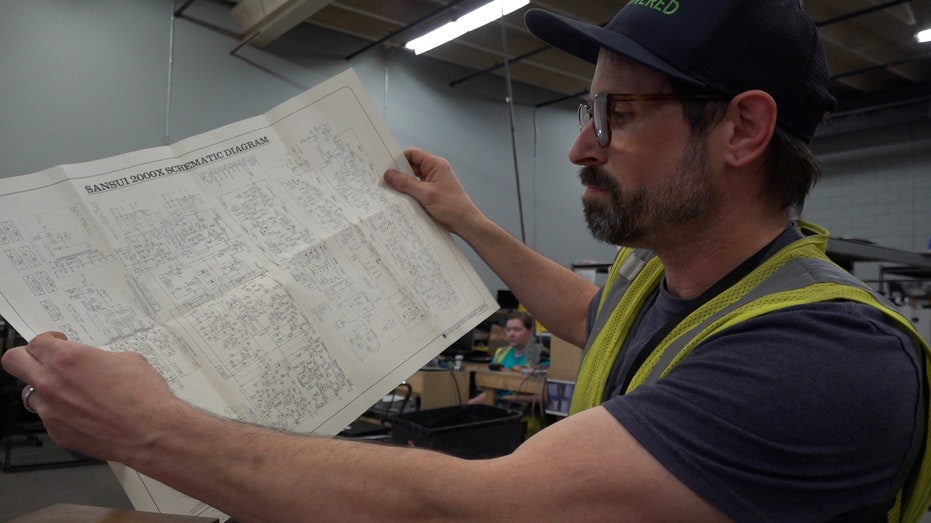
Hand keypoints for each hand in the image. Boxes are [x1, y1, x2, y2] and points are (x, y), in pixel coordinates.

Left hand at [1, 332, 179, 462]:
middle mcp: (51, 383)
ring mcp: (51, 411)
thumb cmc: (143, 395)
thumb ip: (99, 358)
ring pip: (32, 394)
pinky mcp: (58, 433)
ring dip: (47, 390)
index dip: (49, 341)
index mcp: (67, 358)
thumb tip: (96, 363)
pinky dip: (63, 414)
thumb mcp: (127, 360)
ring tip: (73, 393)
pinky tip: (87, 414)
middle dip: (28, 357)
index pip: (36, 342)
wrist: (151, 430)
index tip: (57, 343)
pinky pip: (50, 417)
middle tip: (45, 360)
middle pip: (14, 362)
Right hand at [383, 147, 483, 234]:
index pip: (413, 154)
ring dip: (403, 184)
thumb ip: (406, 183)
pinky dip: (408, 192)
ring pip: (413, 178)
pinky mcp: (432, 193)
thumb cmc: (452, 207)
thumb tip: (388, 174)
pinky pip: (416, 189)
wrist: (465, 223)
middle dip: (399, 172)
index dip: (399, 158)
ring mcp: (433, 182)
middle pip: (412, 166)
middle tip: (384, 179)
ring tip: (389, 190)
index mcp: (436, 165)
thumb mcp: (426, 194)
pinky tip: (399, 198)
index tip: (386, 166)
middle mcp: (435, 171)